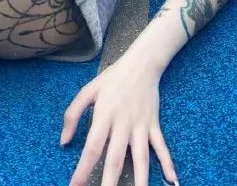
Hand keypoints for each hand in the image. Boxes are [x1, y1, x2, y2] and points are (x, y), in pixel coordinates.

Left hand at [60, 52, 178, 185]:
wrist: (142, 63)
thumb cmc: (112, 78)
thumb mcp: (88, 91)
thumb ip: (72, 114)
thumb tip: (64, 142)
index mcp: (104, 116)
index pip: (92, 147)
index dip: (83, 169)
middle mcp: (123, 124)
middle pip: (115, 158)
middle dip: (109, 183)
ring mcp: (140, 126)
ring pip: (141, 158)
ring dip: (140, 180)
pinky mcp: (153, 125)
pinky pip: (161, 147)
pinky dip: (168, 163)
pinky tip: (173, 180)